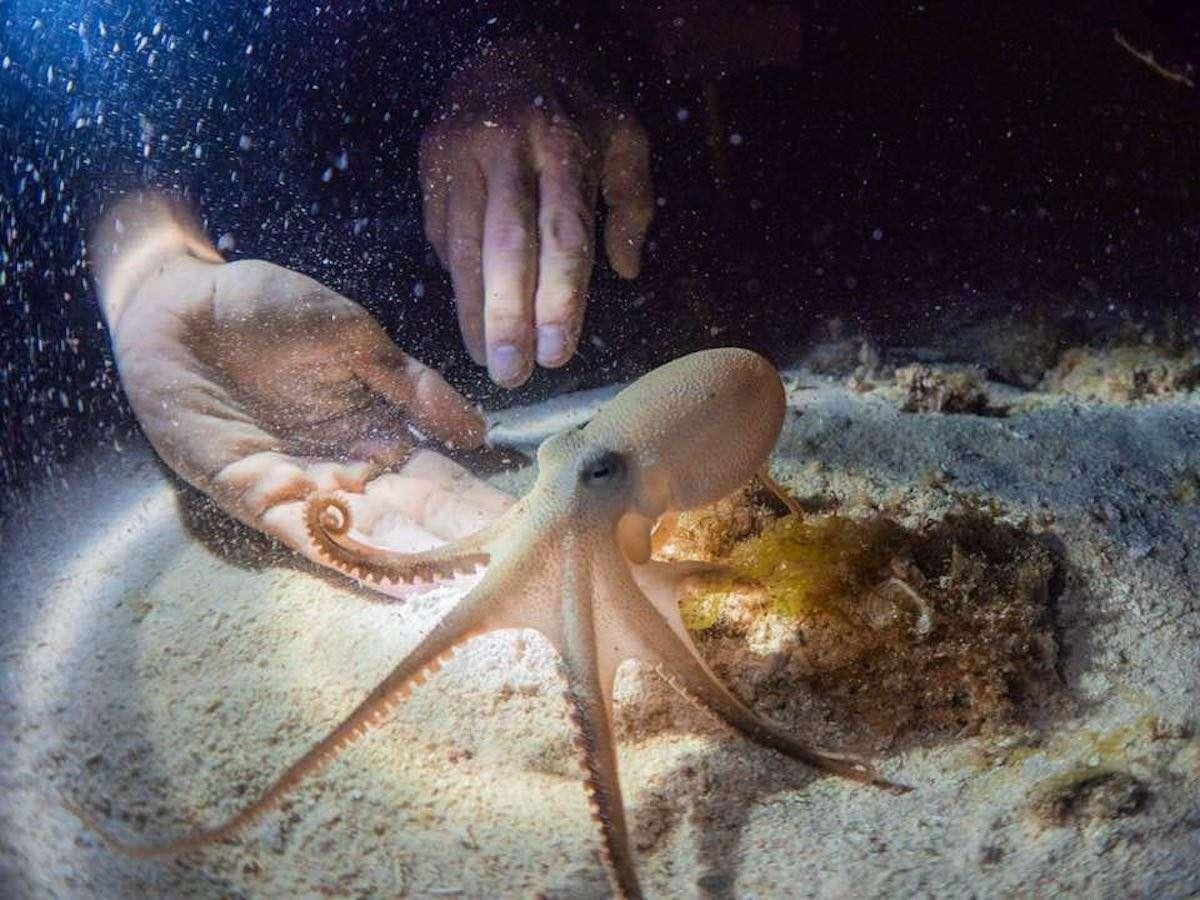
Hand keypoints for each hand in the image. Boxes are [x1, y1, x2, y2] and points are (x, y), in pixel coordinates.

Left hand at [91, 194, 511, 586]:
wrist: (183, 301)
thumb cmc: (271, 309)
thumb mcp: (359, 339)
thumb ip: (416, 388)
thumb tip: (479, 433)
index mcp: (380, 435)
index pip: (442, 480)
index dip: (480, 504)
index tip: (526, 529)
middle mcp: (348, 473)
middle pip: (414, 519)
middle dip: (459, 545)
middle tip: (511, 573)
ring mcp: (303, 490)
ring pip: (368, 535)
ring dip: (416, 561)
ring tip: (464, 581)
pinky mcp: (253, 495)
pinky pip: (305, 534)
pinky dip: (348, 557)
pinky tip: (393, 579)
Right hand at [420, 37, 653, 386]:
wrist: (509, 49)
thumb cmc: (578, 110)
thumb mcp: (625, 139)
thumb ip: (633, 204)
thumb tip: (626, 271)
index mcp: (561, 142)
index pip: (561, 232)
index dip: (559, 297)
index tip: (557, 353)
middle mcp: (506, 147)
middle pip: (504, 246)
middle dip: (506, 316)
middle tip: (511, 375)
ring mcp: (460, 153)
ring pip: (462, 246)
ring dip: (472, 311)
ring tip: (487, 360)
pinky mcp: (431, 161)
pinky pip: (442, 232)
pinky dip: (456, 278)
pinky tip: (471, 314)